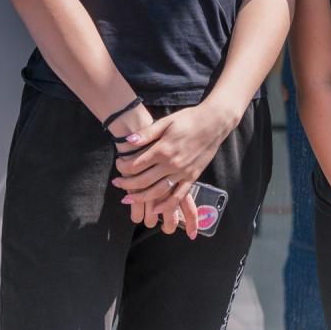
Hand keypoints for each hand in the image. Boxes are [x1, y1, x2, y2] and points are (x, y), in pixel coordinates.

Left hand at [112, 101, 235, 233]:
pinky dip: (166, 206)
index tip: (118, 166)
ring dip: (141, 197)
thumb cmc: (188, 119)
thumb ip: (147, 133)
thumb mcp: (166, 122)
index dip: (124, 167)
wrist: (214, 122)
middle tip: (117, 183)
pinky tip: (156, 209)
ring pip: (158, 192)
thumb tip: (128, 141)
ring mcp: (183, 173)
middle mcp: (172, 164)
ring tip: (128, 199)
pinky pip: (178, 196)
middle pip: (144, 180)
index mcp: (163, 149)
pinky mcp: (192, 178)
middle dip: (128, 184)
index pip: (137, 164)